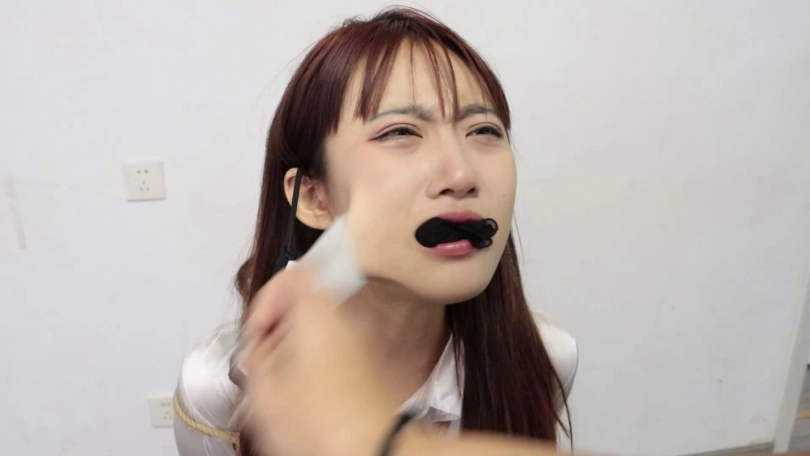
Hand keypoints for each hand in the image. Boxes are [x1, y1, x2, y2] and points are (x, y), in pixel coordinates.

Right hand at [241, 266, 398, 455]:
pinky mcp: (367, 362)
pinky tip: (305, 395)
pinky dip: (314, 363)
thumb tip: (257, 351)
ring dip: (295, 349)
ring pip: (318, 329)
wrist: (374, 448)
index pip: (294, 272)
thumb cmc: (325, 423)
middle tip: (267, 360)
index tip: (259, 329)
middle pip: (305, 304)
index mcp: (317, 313)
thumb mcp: (265, 393)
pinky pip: (333, 349)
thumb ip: (254, 360)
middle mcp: (344, 319)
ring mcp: (360, 340)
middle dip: (279, 329)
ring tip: (284, 384)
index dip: (268, 296)